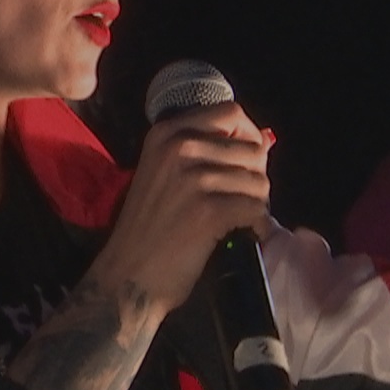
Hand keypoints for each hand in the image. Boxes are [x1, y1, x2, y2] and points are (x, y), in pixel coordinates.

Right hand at [93, 102, 270, 312]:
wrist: (128, 276)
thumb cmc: (148, 228)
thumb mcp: (163, 172)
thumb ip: (203, 150)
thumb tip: (262, 140)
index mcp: (166, 133)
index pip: (230, 113)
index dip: (248, 137)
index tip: (245, 162)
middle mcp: (179, 147)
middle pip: (251, 148)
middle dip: (255, 177)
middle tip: (241, 200)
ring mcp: (194, 178)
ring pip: (258, 181)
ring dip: (257, 203)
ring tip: (240, 219)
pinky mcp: (208, 210)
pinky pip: (256, 208)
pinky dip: (257, 225)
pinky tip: (244, 234)